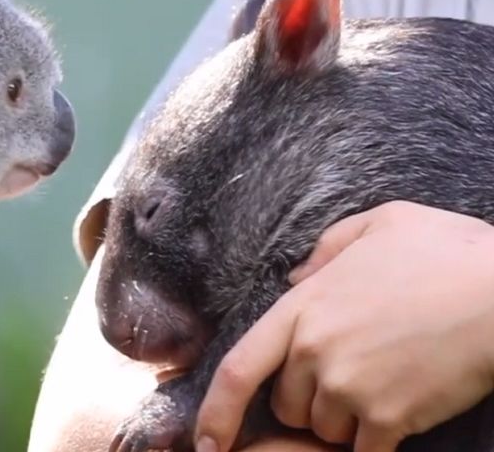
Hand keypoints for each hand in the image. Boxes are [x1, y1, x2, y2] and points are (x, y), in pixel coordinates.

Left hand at [192, 200, 493, 451]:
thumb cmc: (448, 251)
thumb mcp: (377, 225)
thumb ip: (325, 252)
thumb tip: (297, 280)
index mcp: (302, 306)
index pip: (237, 369)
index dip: (214, 412)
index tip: (204, 442)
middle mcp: (315, 352)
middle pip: (286, 404)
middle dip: (308, 399)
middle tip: (352, 373)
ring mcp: (350, 387)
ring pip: (325, 430)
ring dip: (345, 420)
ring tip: (387, 382)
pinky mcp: (390, 417)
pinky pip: (364, 451)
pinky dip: (377, 442)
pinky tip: (402, 414)